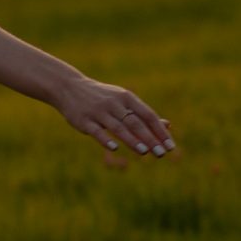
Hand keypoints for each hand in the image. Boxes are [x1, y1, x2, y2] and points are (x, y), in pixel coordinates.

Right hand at [54, 73, 174, 161]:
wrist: (69, 87)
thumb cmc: (102, 97)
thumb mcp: (124, 101)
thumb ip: (143, 114)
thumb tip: (168, 126)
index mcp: (126, 98)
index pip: (148, 115)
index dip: (160, 131)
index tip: (170, 146)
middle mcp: (114, 103)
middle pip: (135, 122)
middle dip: (150, 138)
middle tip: (162, 154)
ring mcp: (98, 112)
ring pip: (118, 127)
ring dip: (132, 140)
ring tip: (145, 152)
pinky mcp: (83, 120)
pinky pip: (96, 131)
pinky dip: (105, 139)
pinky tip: (114, 148)